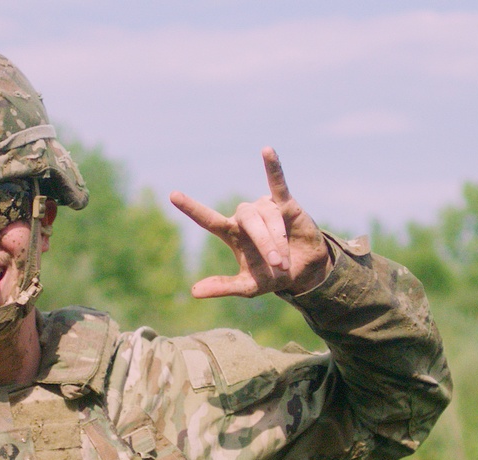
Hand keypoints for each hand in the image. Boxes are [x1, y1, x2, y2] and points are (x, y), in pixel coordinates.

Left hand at [170, 147, 331, 298]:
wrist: (304, 271)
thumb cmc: (272, 277)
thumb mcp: (247, 286)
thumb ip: (222, 287)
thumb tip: (193, 292)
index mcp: (231, 234)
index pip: (207, 220)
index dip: (192, 208)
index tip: (173, 195)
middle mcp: (244, 218)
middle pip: (248, 221)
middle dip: (265, 243)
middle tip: (277, 265)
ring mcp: (263, 208)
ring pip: (267, 216)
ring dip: (278, 238)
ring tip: (286, 260)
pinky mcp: (285, 203)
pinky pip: (278, 183)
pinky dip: (273, 168)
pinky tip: (267, 151)